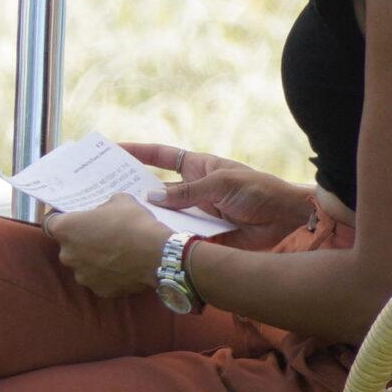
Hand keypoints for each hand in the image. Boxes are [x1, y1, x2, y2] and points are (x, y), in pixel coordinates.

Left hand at [41, 194, 172, 297]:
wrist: (159, 255)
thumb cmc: (135, 223)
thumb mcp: (120, 201)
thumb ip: (104, 205)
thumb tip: (104, 211)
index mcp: (65, 229)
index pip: (50, 223)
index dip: (59, 219)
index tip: (70, 217)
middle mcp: (67, 255)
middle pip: (68, 246)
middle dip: (81, 240)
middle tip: (101, 234)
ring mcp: (82, 275)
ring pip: (84, 265)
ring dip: (94, 259)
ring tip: (115, 252)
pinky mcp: (100, 290)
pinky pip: (100, 279)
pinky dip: (108, 274)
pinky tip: (123, 267)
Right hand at [118, 142, 312, 250]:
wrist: (287, 219)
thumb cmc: (258, 191)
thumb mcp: (221, 184)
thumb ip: (187, 192)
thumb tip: (150, 198)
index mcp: (196, 168)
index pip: (160, 156)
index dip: (137, 152)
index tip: (112, 150)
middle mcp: (191, 190)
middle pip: (156, 189)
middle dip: (133, 189)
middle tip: (103, 191)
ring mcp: (195, 213)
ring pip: (164, 215)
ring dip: (147, 217)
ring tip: (117, 219)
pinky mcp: (202, 234)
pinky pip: (178, 235)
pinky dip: (165, 238)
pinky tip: (146, 241)